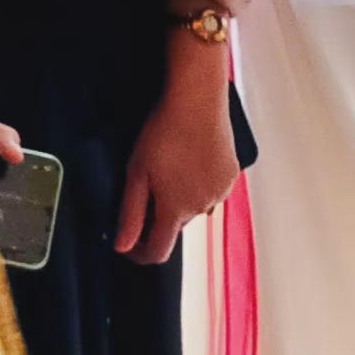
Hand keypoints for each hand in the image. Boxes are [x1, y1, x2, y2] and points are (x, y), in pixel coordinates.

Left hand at [115, 74, 240, 264]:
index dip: (141, 253)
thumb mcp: (136, 174)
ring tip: (170, 165)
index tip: (130, 244)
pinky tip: (191, 159)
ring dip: (181, 197)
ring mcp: (220, 192)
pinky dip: (199, 183)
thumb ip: (130, 214)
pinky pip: (211, 190)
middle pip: (175, 225)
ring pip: (194, 206)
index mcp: (176, 211)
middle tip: (147, 183)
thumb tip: (123, 247)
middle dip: (160, 214)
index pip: (159, 251)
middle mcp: (202, 208)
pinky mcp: (231, 175)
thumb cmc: (164, 133)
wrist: (197, 100)